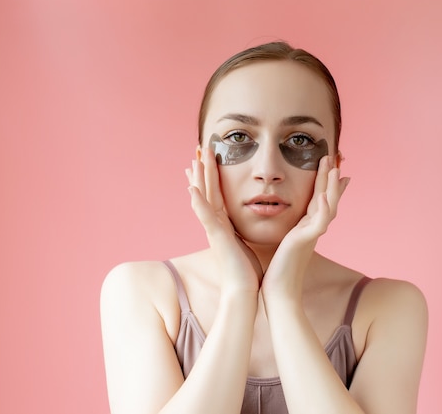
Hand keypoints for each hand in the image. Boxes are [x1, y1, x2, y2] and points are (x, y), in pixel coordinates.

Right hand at [186, 147, 261, 292]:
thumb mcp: (246, 245)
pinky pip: (206, 216)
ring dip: (199, 178)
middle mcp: (215, 225)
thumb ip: (244, 233)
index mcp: (224, 225)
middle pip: (207, 191)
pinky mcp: (217, 238)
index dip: (211, 177)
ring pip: (204, 198)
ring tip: (195, 159)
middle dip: (203, 170)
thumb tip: (249, 228)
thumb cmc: (247, 272)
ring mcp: (214, 231)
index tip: (208, 159)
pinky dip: (198, 203)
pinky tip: (192, 188)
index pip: (216, 195)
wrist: (244, 292)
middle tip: (198, 149)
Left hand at [262, 155, 349, 297]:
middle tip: (334, 157)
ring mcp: (312, 234)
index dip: (328, 184)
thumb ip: (290, 231)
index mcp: (306, 227)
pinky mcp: (306, 241)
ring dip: (332, 187)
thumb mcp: (285, 243)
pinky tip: (325, 196)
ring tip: (335, 169)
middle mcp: (313, 228)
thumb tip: (291, 225)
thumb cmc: (279, 269)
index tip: (335, 168)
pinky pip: (320, 222)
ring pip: (328, 206)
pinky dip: (324, 208)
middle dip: (330, 178)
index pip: (319, 200)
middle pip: (327, 197)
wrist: (278, 290)